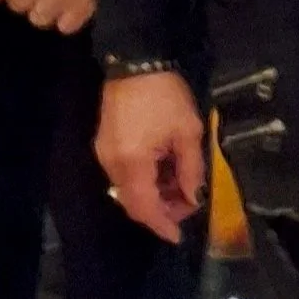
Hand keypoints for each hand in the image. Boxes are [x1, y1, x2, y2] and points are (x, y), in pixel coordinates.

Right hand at [96, 70, 207, 243]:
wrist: (136, 62)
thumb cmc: (165, 95)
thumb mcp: (187, 132)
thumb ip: (191, 169)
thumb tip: (194, 197)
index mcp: (132, 163)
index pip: (145, 208)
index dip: (162, 225)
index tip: (178, 236)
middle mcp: (112, 164)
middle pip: (133, 202)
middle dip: (159, 210)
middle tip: (185, 206)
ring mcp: (104, 154)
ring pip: (127, 189)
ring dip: (152, 195)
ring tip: (178, 188)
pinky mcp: (104, 144)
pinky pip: (123, 174)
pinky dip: (142, 181)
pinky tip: (162, 171)